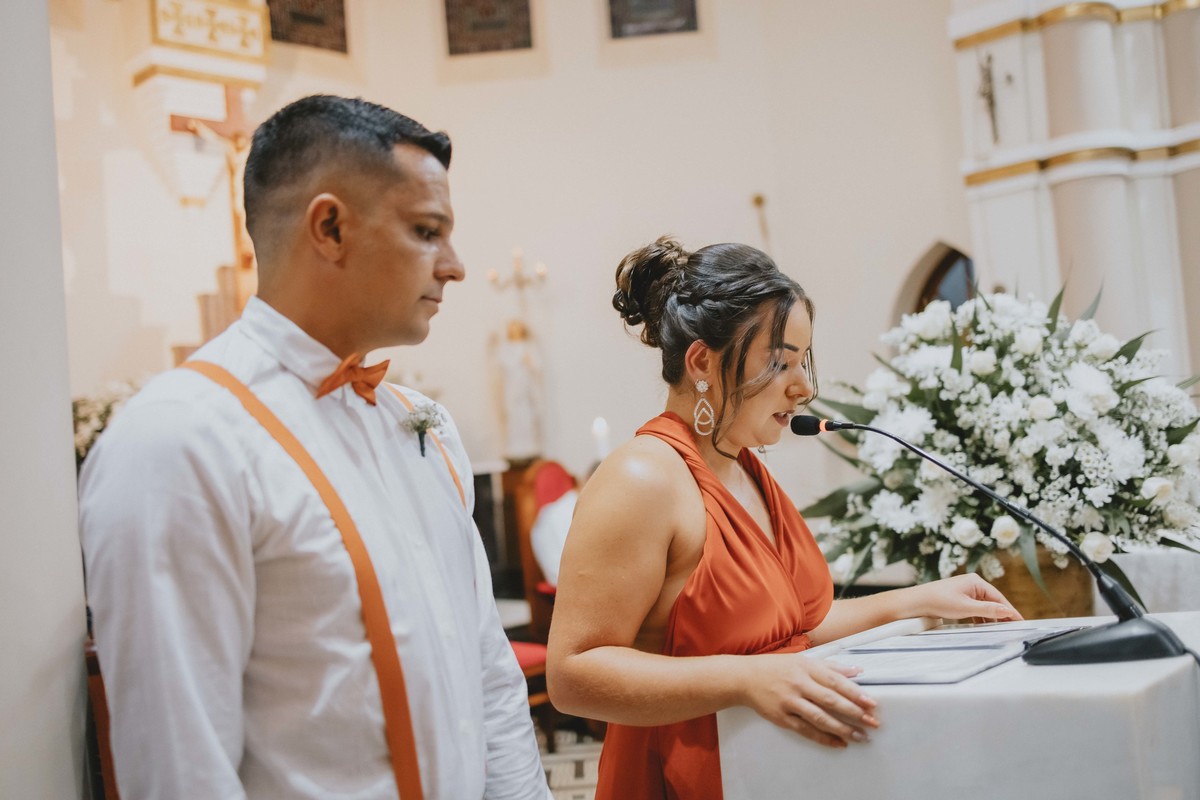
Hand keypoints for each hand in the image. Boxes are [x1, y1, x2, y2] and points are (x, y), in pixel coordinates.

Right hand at [742, 652, 879, 748]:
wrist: (745, 678)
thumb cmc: (776, 668)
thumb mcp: (803, 660)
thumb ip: (831, 666)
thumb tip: (857, 670)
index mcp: (806, 668)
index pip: (835, 681)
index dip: (854, 693)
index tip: (871, 703)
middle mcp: (798, 684)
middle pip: (830, 700)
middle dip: (854, 712)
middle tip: (872, 722)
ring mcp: (789, 702)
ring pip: (820, 718)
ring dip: (842, 729)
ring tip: (861, 737)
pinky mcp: (782, 717)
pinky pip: (806, 730)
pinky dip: (824, 738)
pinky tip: (839, 742)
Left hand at [905, 574, 1022, 621]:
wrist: (916, 602)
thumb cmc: (938, 601)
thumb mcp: (966, 608)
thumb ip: (988, 610)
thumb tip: (1007, 611)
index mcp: (975, 581)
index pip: (998, 598)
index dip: (1009, 610)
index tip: (1020, 621)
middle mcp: (972, 584)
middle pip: (992, 602)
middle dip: (1001, 615)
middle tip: (1012, 628)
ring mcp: (965, 591)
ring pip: (984, 607)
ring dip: (990, 618)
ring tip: (999, 630)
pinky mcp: (959, 599)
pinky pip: (975, 609)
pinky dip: (980, 618)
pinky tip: (983, 626)